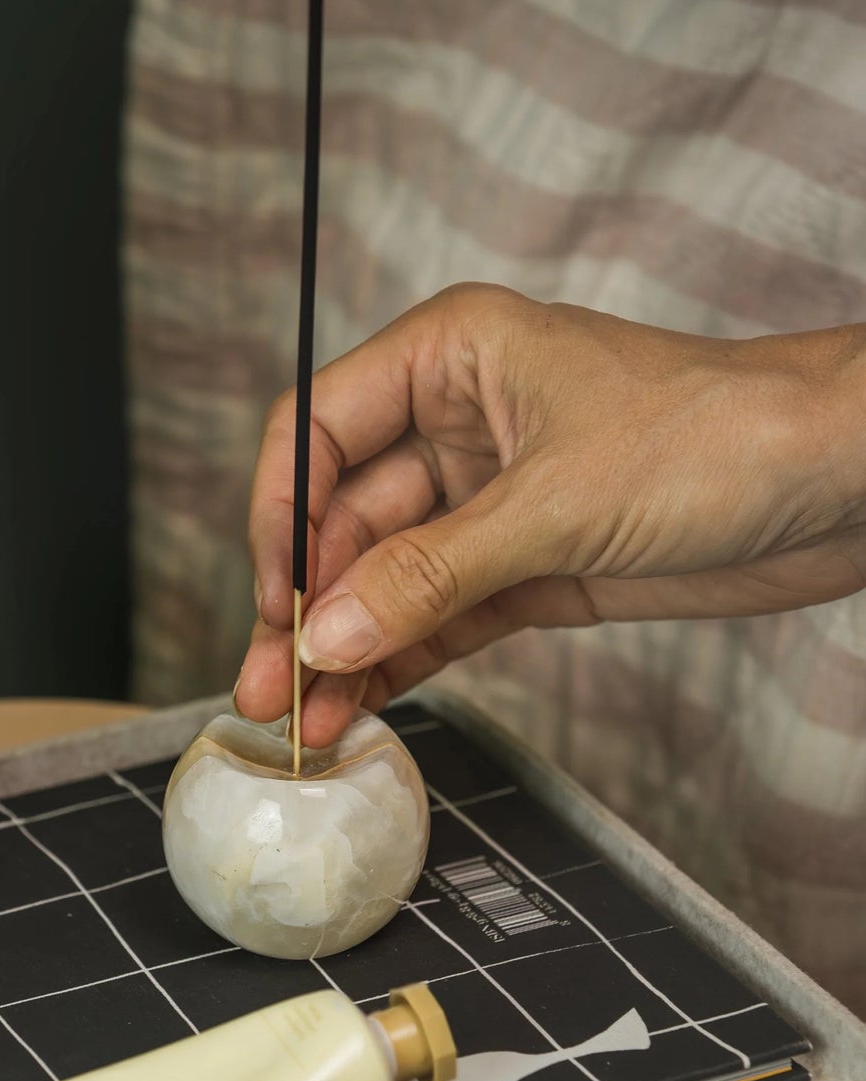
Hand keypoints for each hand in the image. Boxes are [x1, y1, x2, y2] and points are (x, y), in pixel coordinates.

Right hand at [236, 285, 865, 747]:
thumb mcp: (557, 504)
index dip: (280, 517)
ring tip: (307, 722)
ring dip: (348, 647)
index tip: (274, 600)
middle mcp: (458, 423)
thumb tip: (330, 633)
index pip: (317, 429)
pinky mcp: (531, 564)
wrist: (844, 484)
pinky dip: (404, 660)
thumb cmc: (719, 435)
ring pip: (389, 577)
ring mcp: (493, 500)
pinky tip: (364, 704)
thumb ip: (433, 573)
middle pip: (344, 517)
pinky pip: (442, 614)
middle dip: (308, 606)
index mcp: (450, 358)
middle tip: (271, 687)